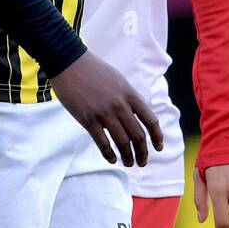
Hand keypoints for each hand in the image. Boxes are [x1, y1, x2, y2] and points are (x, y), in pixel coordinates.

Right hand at [51, 51, 163, 166]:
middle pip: (138, 135)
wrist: (70, 63)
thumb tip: (137, 114)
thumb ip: (129, 98)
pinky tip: (112, 159)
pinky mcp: (88, 120)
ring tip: (129, 163)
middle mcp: (120, 106)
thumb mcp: (119, 80)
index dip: (157, 137)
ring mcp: (104, 113)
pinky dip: (109, 154)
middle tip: (142, 162)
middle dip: (143, 152)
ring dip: (128, 156)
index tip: (159, 147)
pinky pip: (102, 142)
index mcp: (130, 95)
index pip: (151, 120)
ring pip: (122, 142)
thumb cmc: (95, 70)